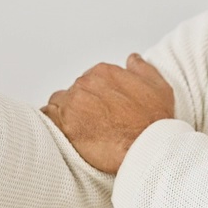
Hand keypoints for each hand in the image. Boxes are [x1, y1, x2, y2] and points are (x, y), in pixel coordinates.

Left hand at [41, 54, 174, 173]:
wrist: (147, 148)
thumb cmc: (154, 123)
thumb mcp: (159, 88)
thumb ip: (142, 70)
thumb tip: (133, 60)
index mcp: (105, 72)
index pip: (91, 79)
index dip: (96, 96)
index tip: (103, 109)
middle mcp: (86, 83)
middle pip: (75, 91)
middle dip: (82, 105)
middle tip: (94, 123)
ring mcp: (73, 103)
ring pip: (59, 103)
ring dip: (66, 114)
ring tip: (79, 130)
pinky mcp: (63, 124)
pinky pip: (48, 117)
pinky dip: (52, 122)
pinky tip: (62, 131)